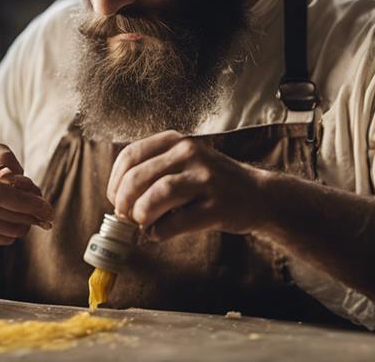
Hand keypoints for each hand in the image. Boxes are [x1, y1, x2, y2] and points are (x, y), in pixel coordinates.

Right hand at [0, 142, 53, 245]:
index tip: (38, 190)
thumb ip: (9, 162)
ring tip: (34, 221)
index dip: (19, 179)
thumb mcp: (5, 160)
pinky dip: (5, 236)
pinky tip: (17, 231)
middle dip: (25, 206)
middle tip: (47, 213)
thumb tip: (15, 176)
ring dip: (18, 223)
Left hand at [106, 130, 270, 240]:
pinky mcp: (217, 206)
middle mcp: (190, 154)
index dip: (115, 181)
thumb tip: (118, 201)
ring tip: (143, 223)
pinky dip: (160, 232)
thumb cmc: (212, 184)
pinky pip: (177, 222)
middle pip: (138, 177)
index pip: (130, 156)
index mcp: (177, 141)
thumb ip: (152, 173)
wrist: (259, 196)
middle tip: (126, 217)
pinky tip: (160, 233)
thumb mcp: (184, 164)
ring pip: (157, 194)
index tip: (115, 199)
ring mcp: (206, 179)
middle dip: (124, 202)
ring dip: (141, 214)